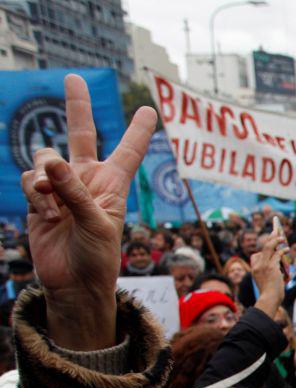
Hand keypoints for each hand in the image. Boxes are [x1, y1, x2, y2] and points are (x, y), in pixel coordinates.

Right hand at [21, 74, 156, 349]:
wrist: (73, 284)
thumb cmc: (97, 258)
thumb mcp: (96, 224)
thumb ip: (75, 192)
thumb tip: (51, 163)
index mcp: (113, 185)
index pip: (128, 151)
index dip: (137, 130)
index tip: (149, 109)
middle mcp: (87, 181)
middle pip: (81, 135)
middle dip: (77, 107)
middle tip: (74, 79)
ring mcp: (61, 188)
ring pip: (45, 158)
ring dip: (44, 176)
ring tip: (49, 202)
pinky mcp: (39, 200)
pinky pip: (30, 181)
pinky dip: (34, 194)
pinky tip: (44, 214)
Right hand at [250, 230, 285, 315]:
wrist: (269, 299)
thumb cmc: (270, 293)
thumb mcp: (267, 281)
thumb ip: (270, 272)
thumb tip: (279, 264)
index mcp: (254, 269)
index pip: (256, 256)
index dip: (264, 250)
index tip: (270, 244)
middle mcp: (257, 265)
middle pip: (263, 248)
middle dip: (269, 239)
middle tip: (275, 232)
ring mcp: (263, 265)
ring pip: (269, 247)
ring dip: (276, 240)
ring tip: (281, 236)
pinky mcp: (271, 266)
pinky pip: (277, 254)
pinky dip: (282, 250)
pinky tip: (287, 248)